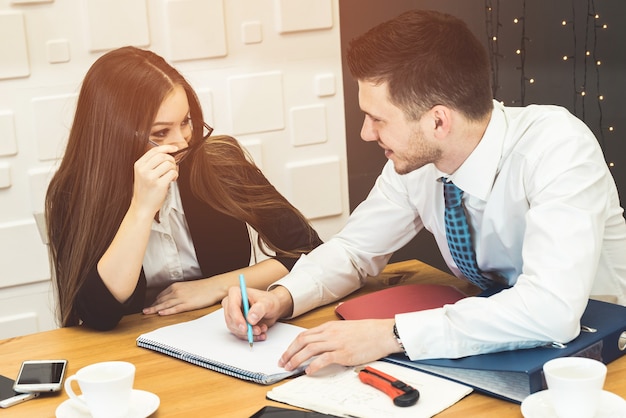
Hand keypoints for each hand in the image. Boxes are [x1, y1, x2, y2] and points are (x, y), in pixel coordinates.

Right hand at [132, 145, 178, 216]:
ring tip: (171, 175)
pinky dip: (175, 175)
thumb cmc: (145, 190)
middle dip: (171, 160)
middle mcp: (143, 170)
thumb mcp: (143, 174)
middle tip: (172, 167)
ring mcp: (150, 177)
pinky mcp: (159, 185)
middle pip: (163, 156)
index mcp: (139, 165)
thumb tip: (168, 153)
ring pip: (169, 164)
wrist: (142, 206)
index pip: (154, 151)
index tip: (174, 148)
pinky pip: (172, 173)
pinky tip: (171, 180)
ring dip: (174, 168)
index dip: (166, 147)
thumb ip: (151, 163)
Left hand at [143, 279, 222, 315]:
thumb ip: (178, 292)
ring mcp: (182, 298)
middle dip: (152, 306)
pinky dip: (167, 311)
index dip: (155, 301)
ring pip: (165, 304)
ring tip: (146, 313)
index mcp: (176, 286)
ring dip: (154, 309)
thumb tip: (173, 298)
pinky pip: (175, 308)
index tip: (150, 306)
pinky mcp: (188, 304)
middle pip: (161, 300)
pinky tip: (160, 313)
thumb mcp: (187, 287)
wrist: (214, 286)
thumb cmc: (203, 287)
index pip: (161, 295)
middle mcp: (176, 291)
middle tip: (144, 312)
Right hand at [222, 286, 292, 341]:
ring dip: (249, 333)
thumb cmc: (269, 301)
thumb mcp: (268, 303)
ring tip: (262, 330)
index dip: (237, 318)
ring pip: (235, 328)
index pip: (232, 306)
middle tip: (257, 331)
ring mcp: (233, 315)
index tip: (245, 327)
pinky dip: (250, 336)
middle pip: (231, 319)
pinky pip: (240, 334)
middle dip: (244, 328)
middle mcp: (231, 303)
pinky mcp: (237, 324)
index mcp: (236, 293)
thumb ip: (259, 309)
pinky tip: (261, 334)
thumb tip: (250, 319)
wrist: (273, 308)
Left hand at [278, 318, 399, 374]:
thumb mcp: (344, 327)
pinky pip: (324, 359)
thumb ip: (331, 333)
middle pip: (302, 341)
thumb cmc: (367, 331)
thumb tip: (320, 341)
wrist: (382, 333)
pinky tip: (309, 371)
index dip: (292, 345)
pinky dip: (314, 365)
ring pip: (309, 349)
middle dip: (289, 352)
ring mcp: (336, 343)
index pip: (304, 334)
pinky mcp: (344, 353)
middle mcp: (330, 333)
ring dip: (297, 359)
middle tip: (283, 362)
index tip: (286, 353)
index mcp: (329, 327)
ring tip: (290, 367)